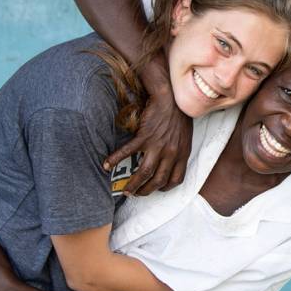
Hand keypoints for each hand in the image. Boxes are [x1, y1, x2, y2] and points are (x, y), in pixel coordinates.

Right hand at [104, 58, 191, 194]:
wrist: (170, 97)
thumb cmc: (178, 114)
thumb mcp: (185, 136)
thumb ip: (178, 150)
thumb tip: (170, 160)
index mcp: (182, 153)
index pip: (176, 179)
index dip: (165, 188)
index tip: (157, 189)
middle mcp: (171, 152)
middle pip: (158, 180)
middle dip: (146, 191)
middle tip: (136, 194)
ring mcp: (158, 145)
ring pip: (144, 172)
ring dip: (133, 184)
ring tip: (125, 190)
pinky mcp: (144, 136)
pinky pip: (127, 152)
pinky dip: (115, 160)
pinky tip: (106, 166)